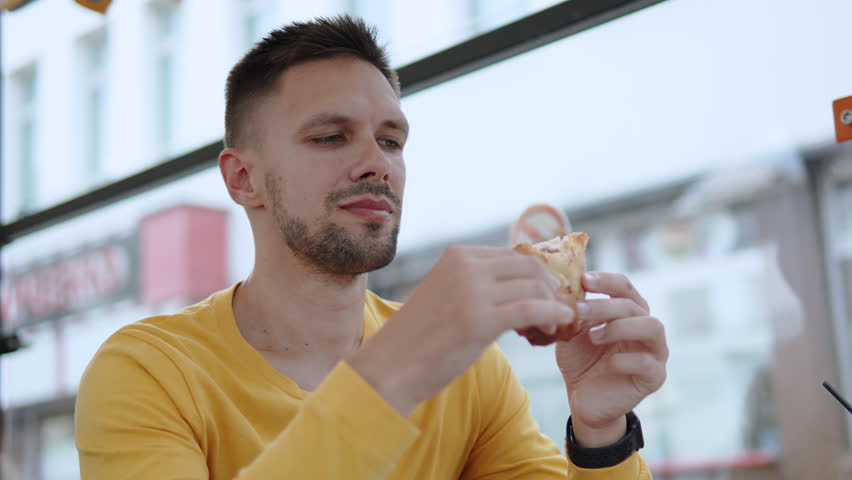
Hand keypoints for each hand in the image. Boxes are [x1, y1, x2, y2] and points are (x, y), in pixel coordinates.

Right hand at [350, 246, 574, 416]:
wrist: (390, 366)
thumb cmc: (419, 337)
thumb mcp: (448, 294)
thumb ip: (477, 284)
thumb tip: (522, 287)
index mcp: (457, 255)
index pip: (514, 256)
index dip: (537, 275)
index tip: (546, 295)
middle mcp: (466, 265)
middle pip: (530, 267)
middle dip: (550, 288)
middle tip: (555, 310)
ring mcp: (472, 291)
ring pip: (535, 287)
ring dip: (553, 305)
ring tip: (550, 326)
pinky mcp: (480, 319)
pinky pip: (533, 309)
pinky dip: (553, 315)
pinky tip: (558, 325)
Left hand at [556, 272, 667, 446]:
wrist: (583, 398)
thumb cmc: (581, 360)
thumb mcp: (574, 332)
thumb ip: (578, 312)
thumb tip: (569, 288)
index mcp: (629, 312)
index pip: (624, 287)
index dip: (606, 280)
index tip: (583, 280)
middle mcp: (647, 327)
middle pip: (634, 305)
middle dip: (604, 306)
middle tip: (578, 311)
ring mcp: (655, 352)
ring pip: (652, 327)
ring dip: (619, 327)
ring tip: (593, 336)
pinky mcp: (655, 377)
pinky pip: (647, 362)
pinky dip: (625, 359)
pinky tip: (608, 363)